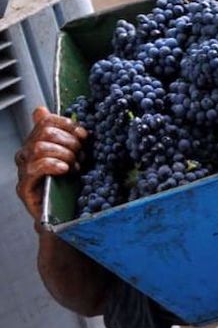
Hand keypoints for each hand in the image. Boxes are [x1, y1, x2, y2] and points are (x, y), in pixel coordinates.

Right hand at [15, 107, 86, 221]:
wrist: (62, 215)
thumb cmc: (66, 185)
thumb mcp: (70, 155)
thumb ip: (62, 134)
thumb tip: (42, 111)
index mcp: (36, 143)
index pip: (45, 121)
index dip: (66, 124)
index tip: (83, 134)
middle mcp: (26, 154)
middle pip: (45, 133)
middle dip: (69, 142)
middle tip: (81, 155)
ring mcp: (23, 170)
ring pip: (40, 148)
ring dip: (64, 154)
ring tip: (75, 165)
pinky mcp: (24, 187)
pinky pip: (35, 168)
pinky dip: (53, 165)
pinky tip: (65, 169)